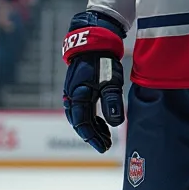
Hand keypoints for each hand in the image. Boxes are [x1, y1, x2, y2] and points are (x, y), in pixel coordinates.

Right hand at [61, 10, 125, 153]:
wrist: (94, 42)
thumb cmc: (103, 61)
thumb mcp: (110, 81)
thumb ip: (112, 102)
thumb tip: (116, 123)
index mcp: (78, 96)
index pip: (83, 124)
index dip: (93, 138)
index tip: (104, 147)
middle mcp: (72, 97)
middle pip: (80, 122)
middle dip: (93, 135)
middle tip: (106, 144)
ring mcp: (73, 92)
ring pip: (80, 116)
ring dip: (92, 127)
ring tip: (105, 136)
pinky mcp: (77, 89)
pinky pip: (81, 108)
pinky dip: (91, 117)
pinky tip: (102, 121)